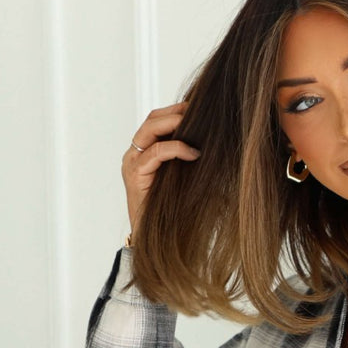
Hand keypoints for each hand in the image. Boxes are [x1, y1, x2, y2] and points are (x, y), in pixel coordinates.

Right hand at [122, 101, 200, 236]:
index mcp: (144, 153)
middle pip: (152, 119)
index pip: (157, 120)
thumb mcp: (182, 180)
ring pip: (150, 130)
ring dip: (174, 123)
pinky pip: (155, 152)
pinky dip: (175, 148)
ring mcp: (132, 164)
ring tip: (196, 122)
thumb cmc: (170, 213)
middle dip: (176, 110)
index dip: (176, 110)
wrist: (153, 240)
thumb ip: (188, 161)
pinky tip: (193, 153)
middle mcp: (135, 155)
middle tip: (198, 109)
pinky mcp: (135, 175)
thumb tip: (214, 146)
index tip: (199, 106)